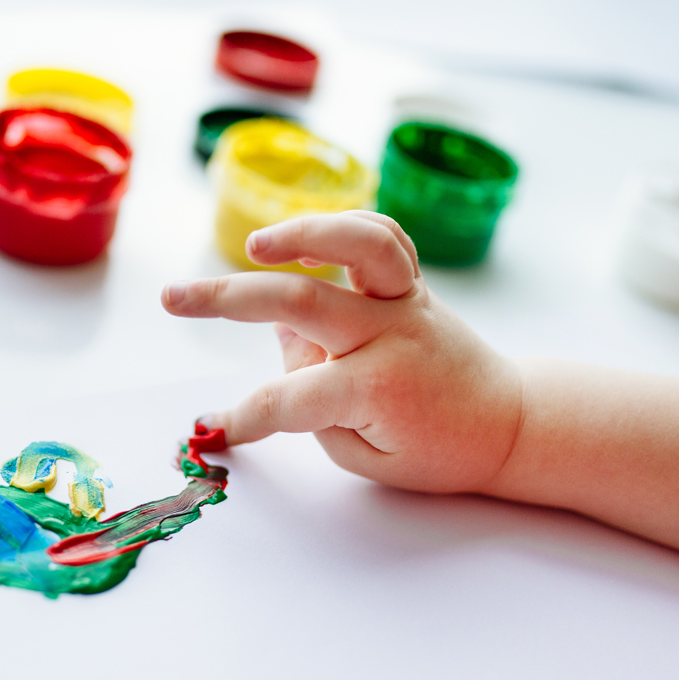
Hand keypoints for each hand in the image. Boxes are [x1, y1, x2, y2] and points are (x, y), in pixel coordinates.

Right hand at [163, 210, 523, 492]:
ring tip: (253, 246)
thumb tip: (282, 338)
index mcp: (374, 388)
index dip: (242, 418)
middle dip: (226, 299)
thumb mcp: (365, 453)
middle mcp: (389, 334)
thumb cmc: (434, 450)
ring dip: (302, 233)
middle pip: (300, 300)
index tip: (212, 432)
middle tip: (173, 299)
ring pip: (357, 243)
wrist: (505, 424)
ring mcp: (405, 301)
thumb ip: (314, 404)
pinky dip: (342, 227)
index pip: (286, 398)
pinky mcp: (413, 283)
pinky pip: (381, 237)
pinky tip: (300, 241)